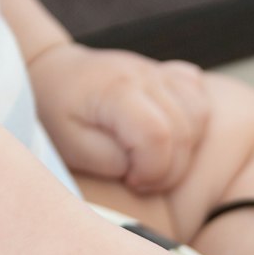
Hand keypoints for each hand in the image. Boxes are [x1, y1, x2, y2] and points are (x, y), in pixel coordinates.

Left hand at [27, 44, 209, 193]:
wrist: (52, 72)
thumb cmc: (56, 114)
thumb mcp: (68, 145)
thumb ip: (107, 159)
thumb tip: (139, 166)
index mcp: (116, 91)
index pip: (157, 136)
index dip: (152, 170)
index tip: (131, 182)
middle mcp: (144, 76)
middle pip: (184, 131)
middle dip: (168, 170)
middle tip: (138, 180)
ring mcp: (160, 73)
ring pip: (200, 115)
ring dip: (185, 151)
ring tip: (153, 161)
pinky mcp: (170, 74)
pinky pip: (200, 98)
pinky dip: (194, 124)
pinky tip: (169, 136)